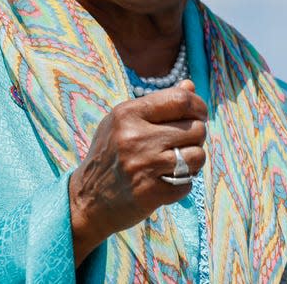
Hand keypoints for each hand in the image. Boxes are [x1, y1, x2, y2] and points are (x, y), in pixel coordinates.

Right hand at [68, 79, 207, 264]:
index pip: (181, 100)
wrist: (86, 199)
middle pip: (195, 128)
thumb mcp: (123, 121)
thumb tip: (189, 86)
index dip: (198, 106)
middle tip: (184, 143)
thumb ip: (157, 103)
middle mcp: (135, 137)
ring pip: (197, 155)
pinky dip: (183, 183)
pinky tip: (167, 180)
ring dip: (193, 160)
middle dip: (197, 136)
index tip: (199, 115)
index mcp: (127, 113)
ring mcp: (144, 166)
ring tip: (178, 161)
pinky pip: (188, 182)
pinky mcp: (151, 192)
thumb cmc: (110, 154)